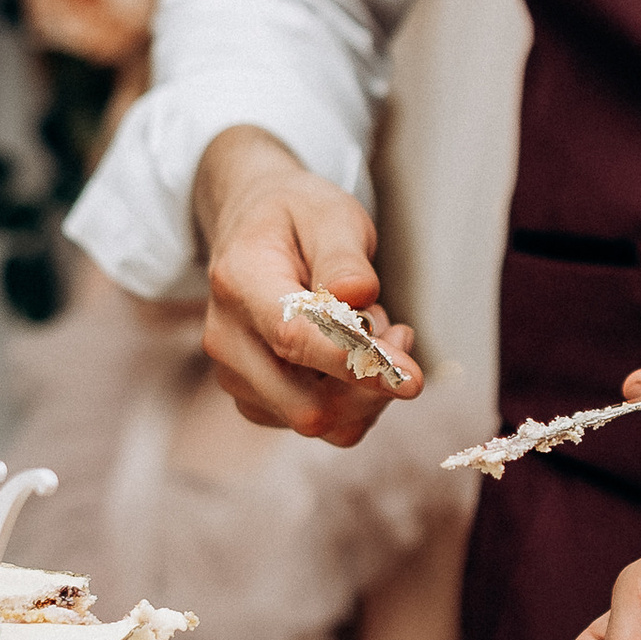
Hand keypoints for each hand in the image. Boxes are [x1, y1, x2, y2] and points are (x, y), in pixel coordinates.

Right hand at [193, 125, 420, 444]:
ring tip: (372, 326)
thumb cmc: (297, 218)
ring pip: (320, 422)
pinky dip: (355, 397)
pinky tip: (358, 351)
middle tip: (399, 331)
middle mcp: (227, 339)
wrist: (253, 229)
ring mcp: (237, 377)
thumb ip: (344, 258)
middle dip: (372, 383)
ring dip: (366, 388)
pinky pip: (323, 425)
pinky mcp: (257, 400)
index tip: (413, 379)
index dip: (357, 364)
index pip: (295, 339)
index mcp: (239, 282)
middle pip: (308, 406)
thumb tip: (357, 296)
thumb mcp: (329, 215)